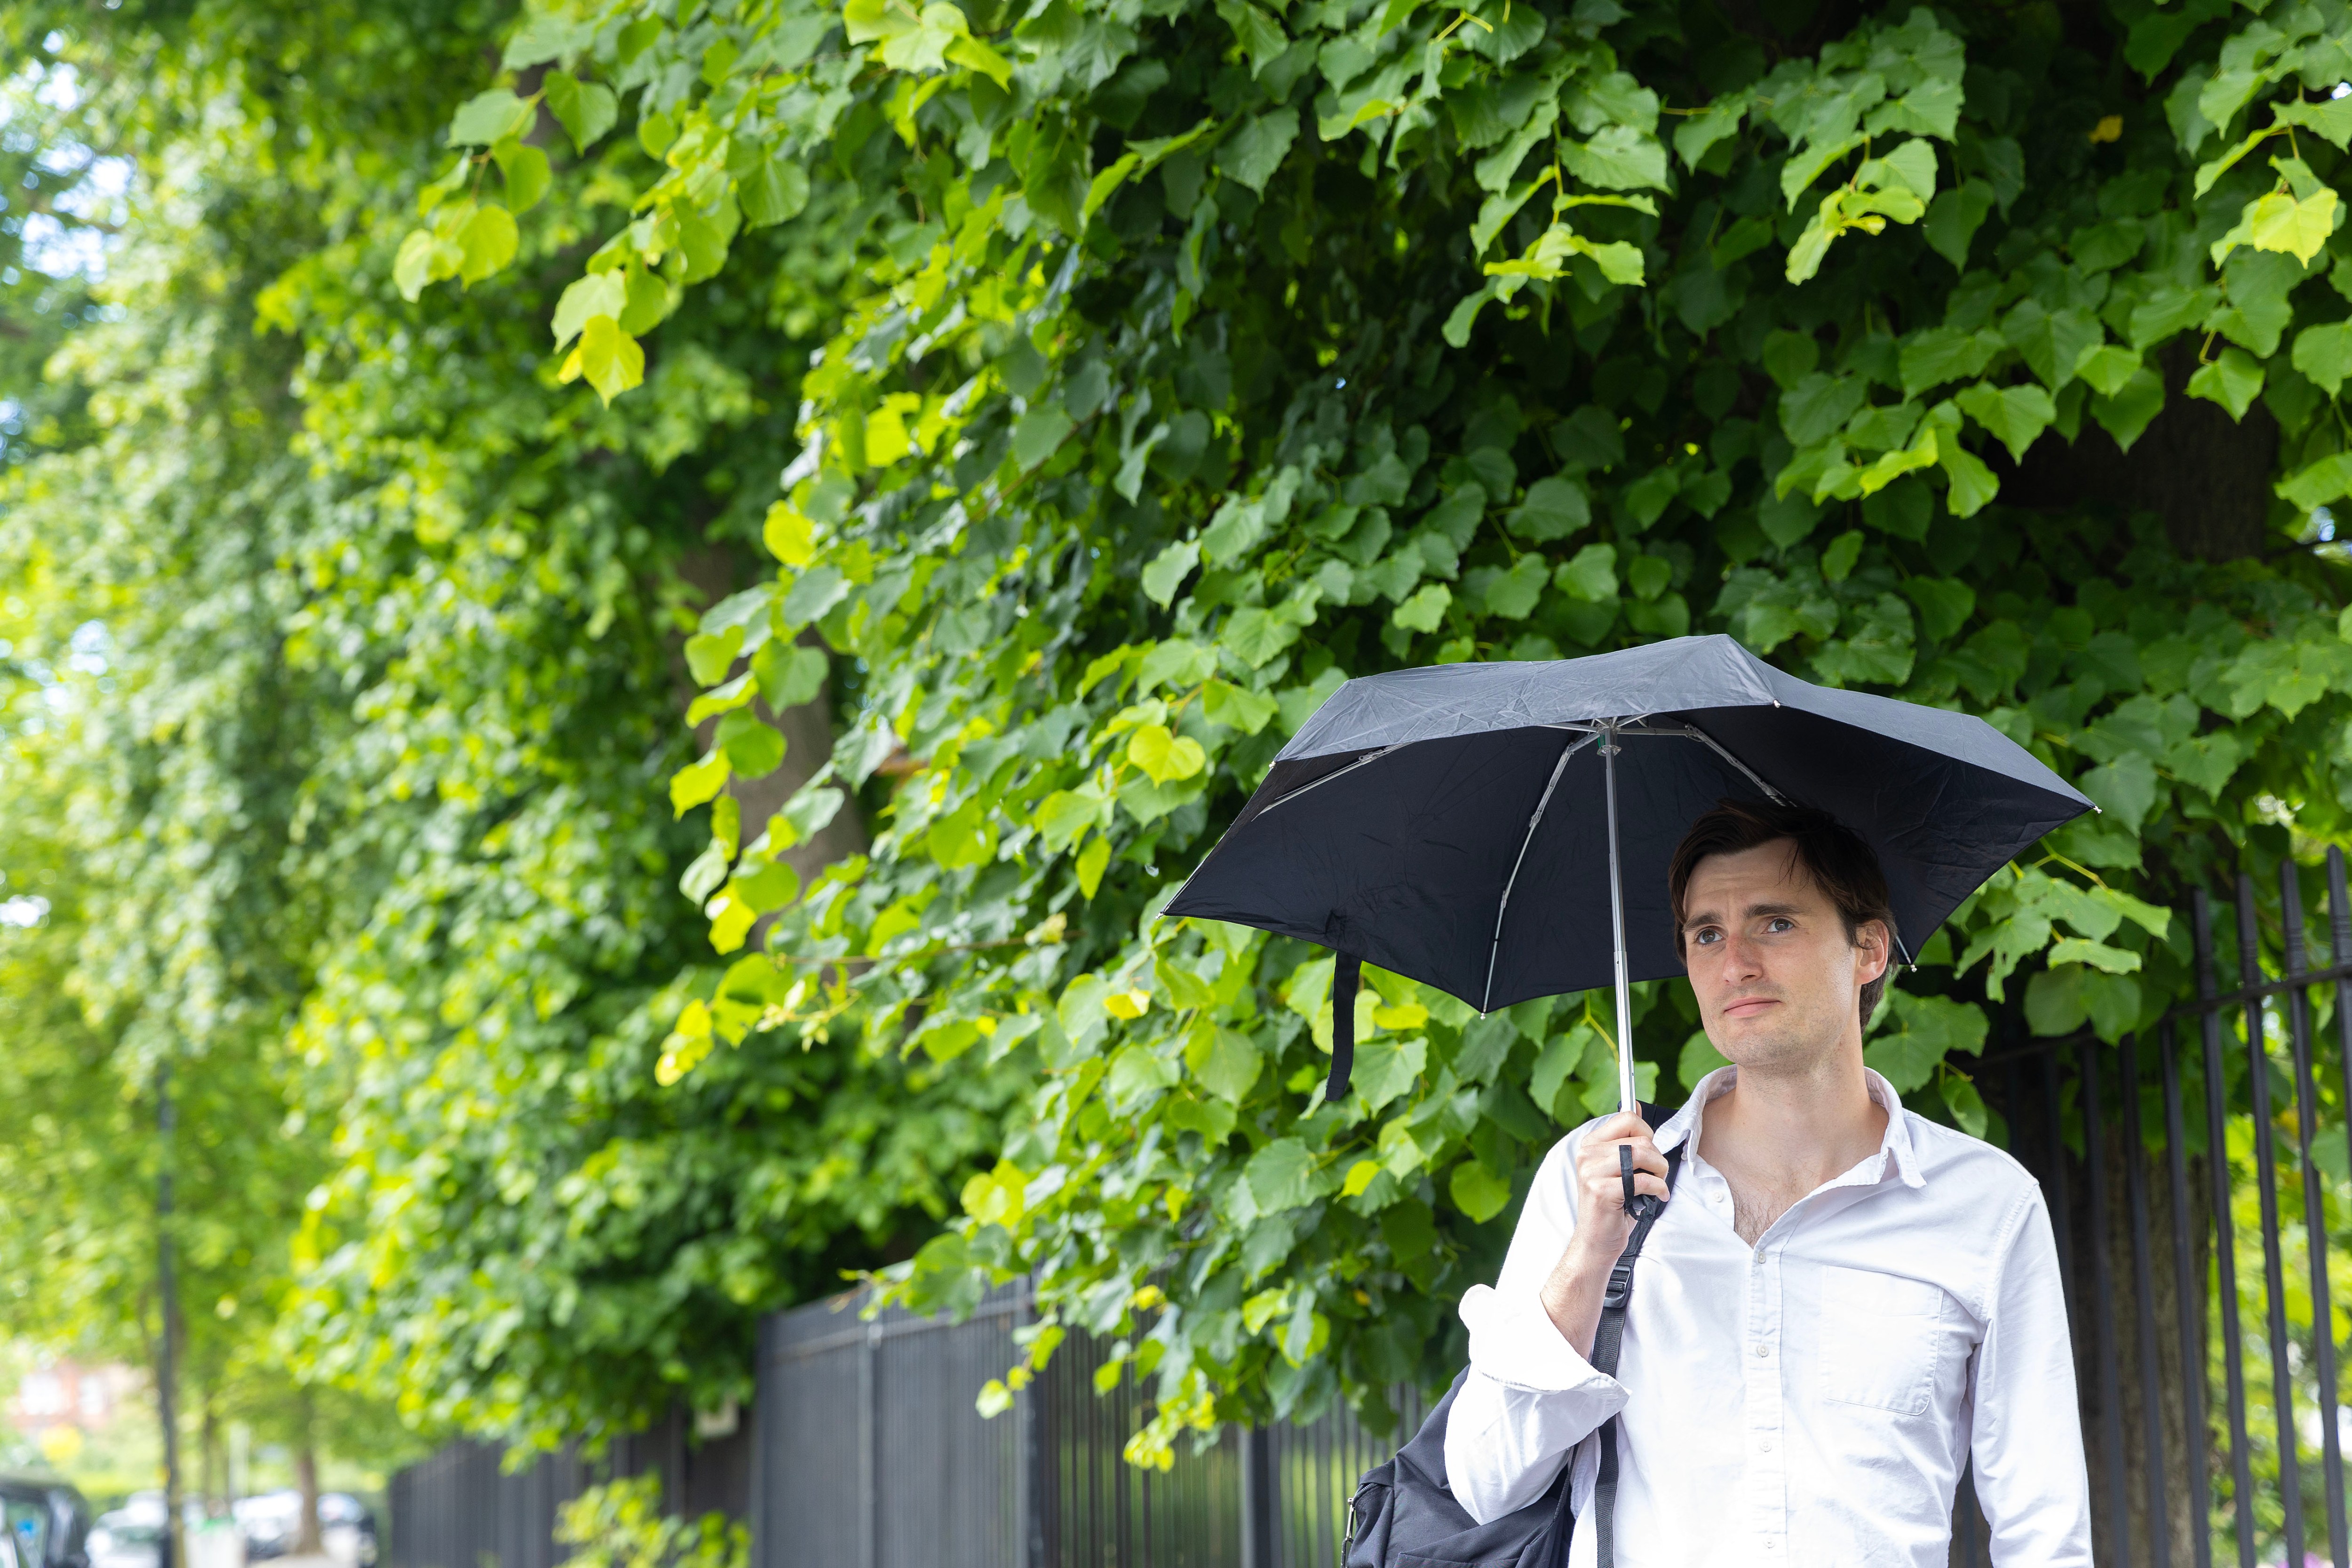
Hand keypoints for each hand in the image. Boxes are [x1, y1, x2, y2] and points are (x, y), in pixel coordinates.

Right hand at [1565, 1111, 1669, 1264]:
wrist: (1596, 1241)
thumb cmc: (1612, 1206)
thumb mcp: (1617, 1168)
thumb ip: (1625, 1139)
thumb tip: (1637, 1106)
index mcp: (1590, 1144)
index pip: (1627, 1117)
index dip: (1647, 1133)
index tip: (1648, 1152)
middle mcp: (1587, 1154)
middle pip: (1640, 1138)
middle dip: (1658, 1157)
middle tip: (1656, 1174)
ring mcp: (1592, 1172)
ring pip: (1643, 1155)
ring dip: (1660, 1172)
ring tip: (1657, 1184)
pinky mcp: (1602, 1191)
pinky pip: (1644, 1180)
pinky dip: (1658, 1189)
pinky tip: (1657, 1197)